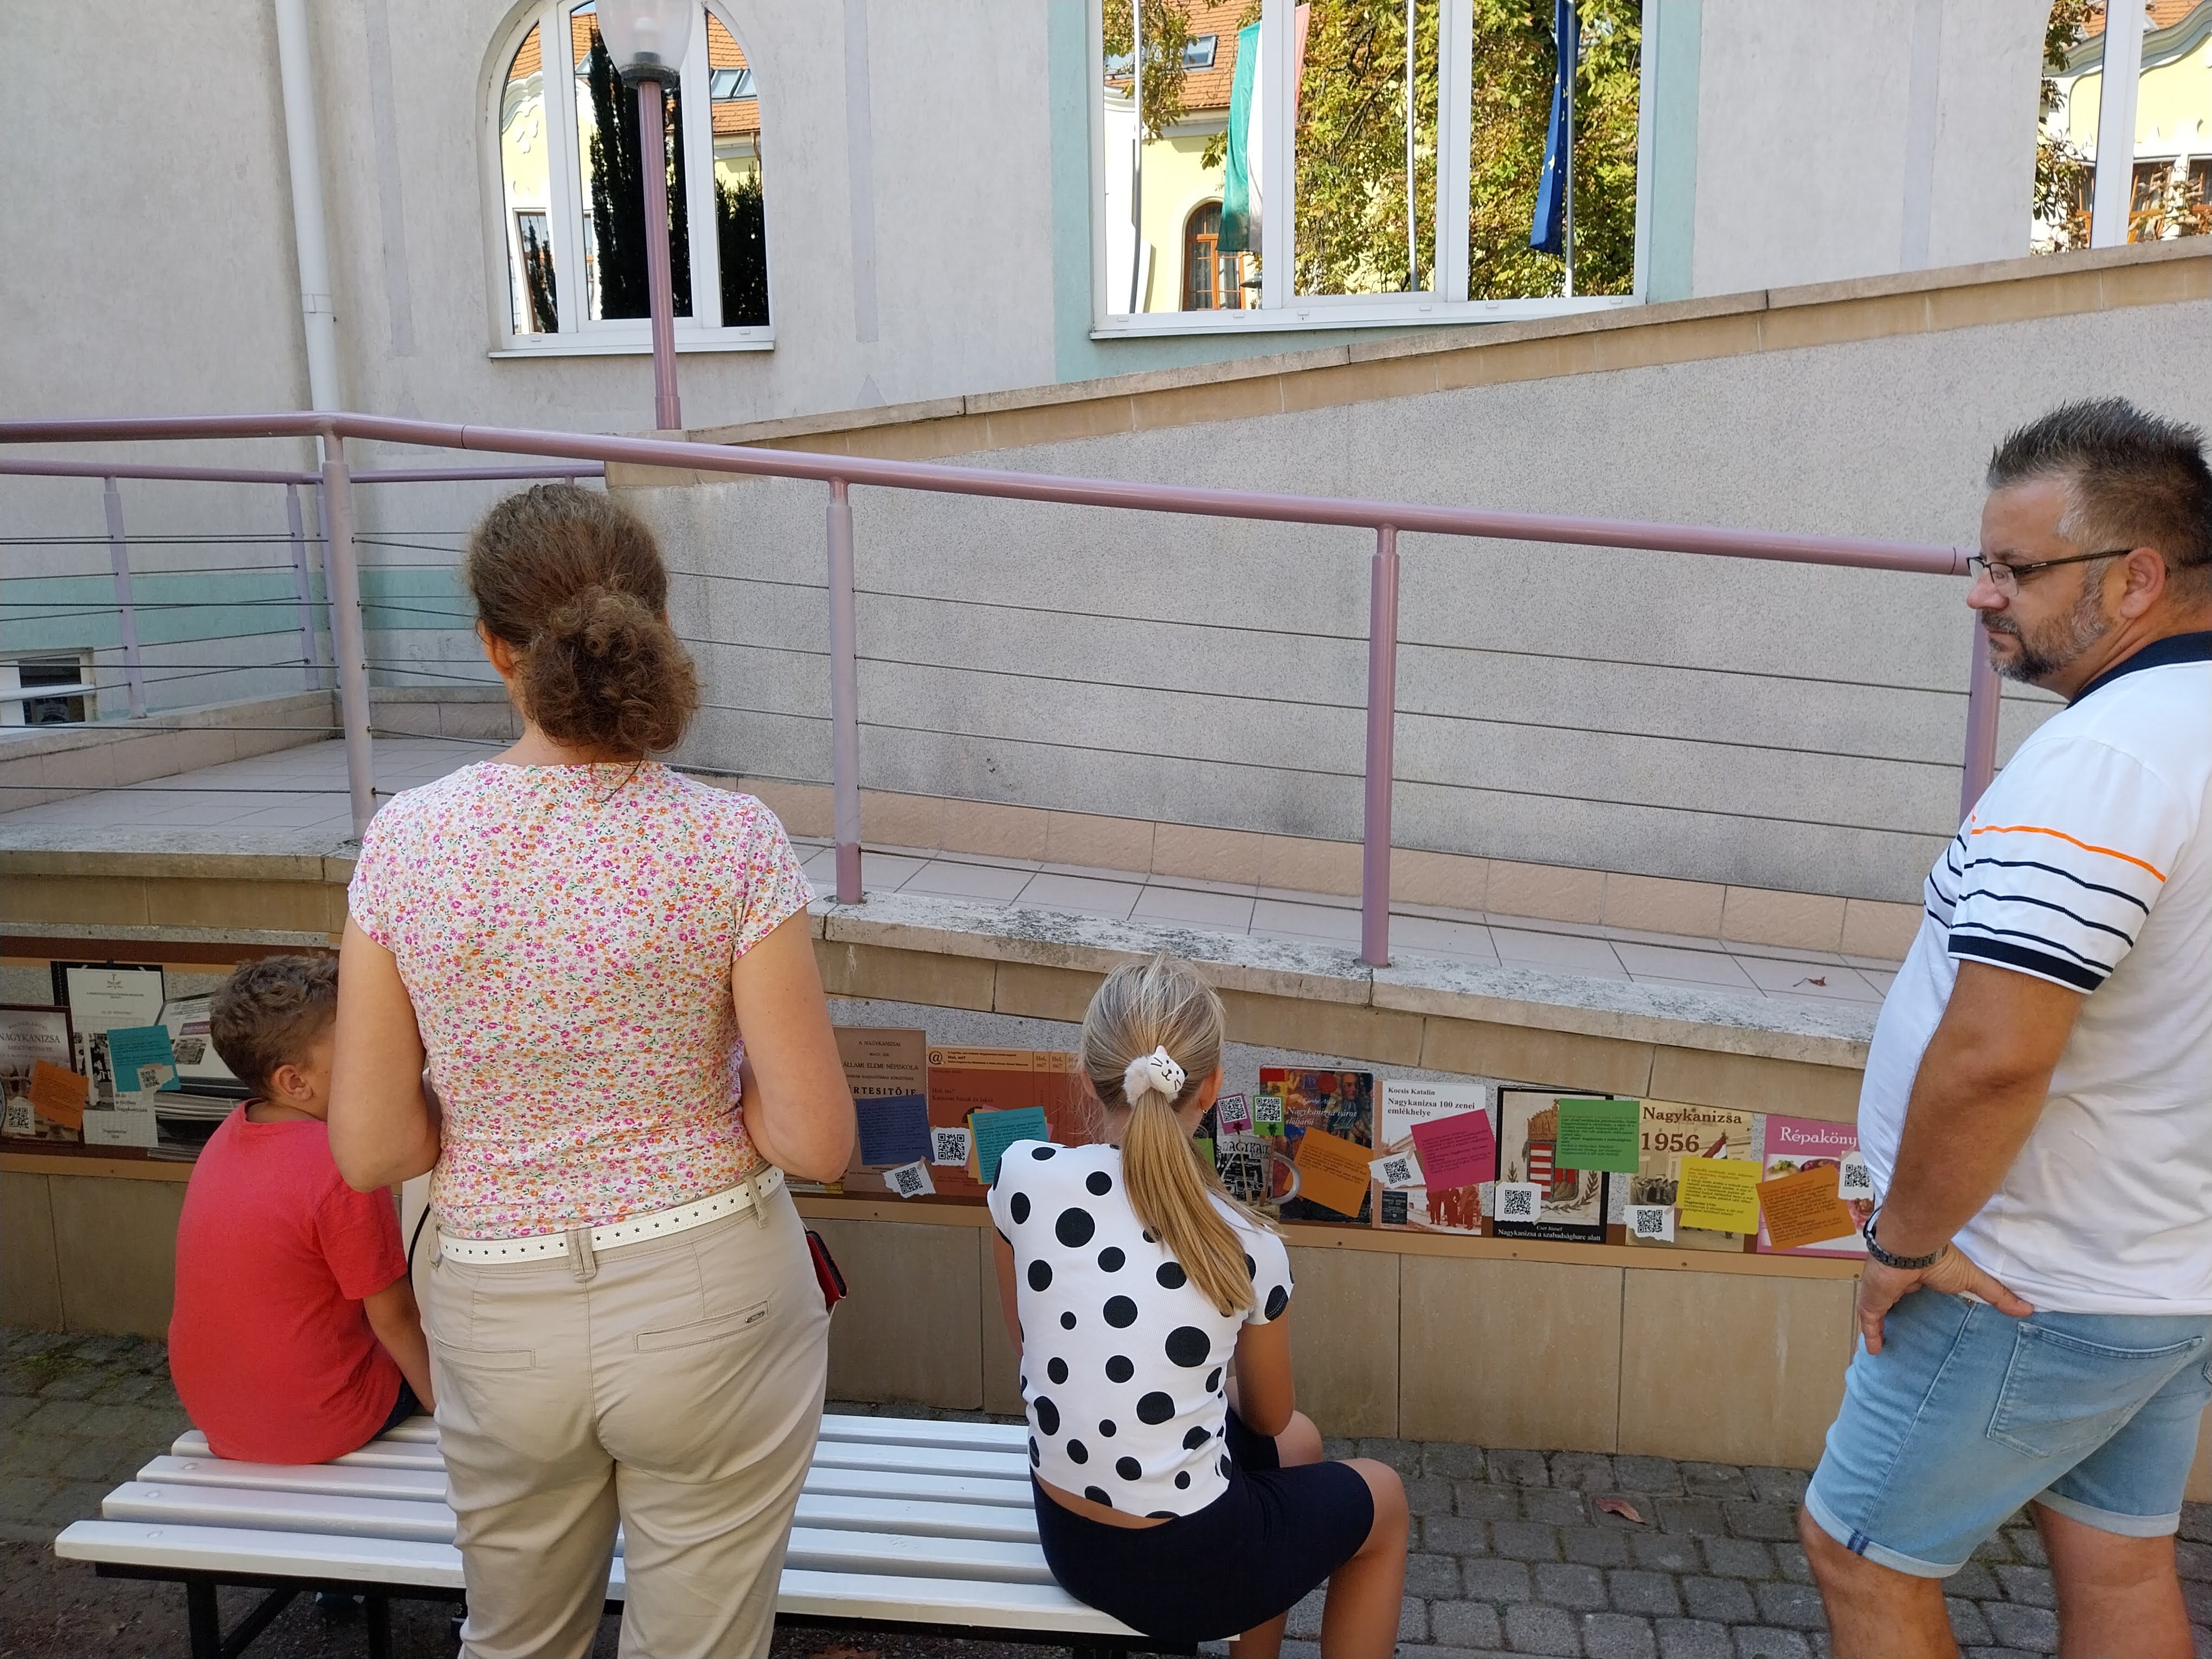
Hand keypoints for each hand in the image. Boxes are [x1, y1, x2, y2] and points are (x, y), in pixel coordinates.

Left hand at [1857, 1243, 2030, 1354]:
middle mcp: (1897, 1283)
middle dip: (1895, 1312)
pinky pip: (1869, 1321)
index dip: (1915, 1297)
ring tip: (1884, 1343)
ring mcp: (1881, 1292)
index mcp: (1918, 1275)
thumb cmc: (1941, 1262)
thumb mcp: (1973, 1280)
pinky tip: (1874, 1351)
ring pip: (1878, 1311)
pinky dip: (1871, 1334)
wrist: (1911, 1250)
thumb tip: (2028, 1309)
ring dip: (1879, 1325)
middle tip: (1903, 1332)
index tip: (1921, 1310)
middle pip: (1893, 1300)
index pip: (1913, 1289)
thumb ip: (1997, 1295)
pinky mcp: (1871, 1302)